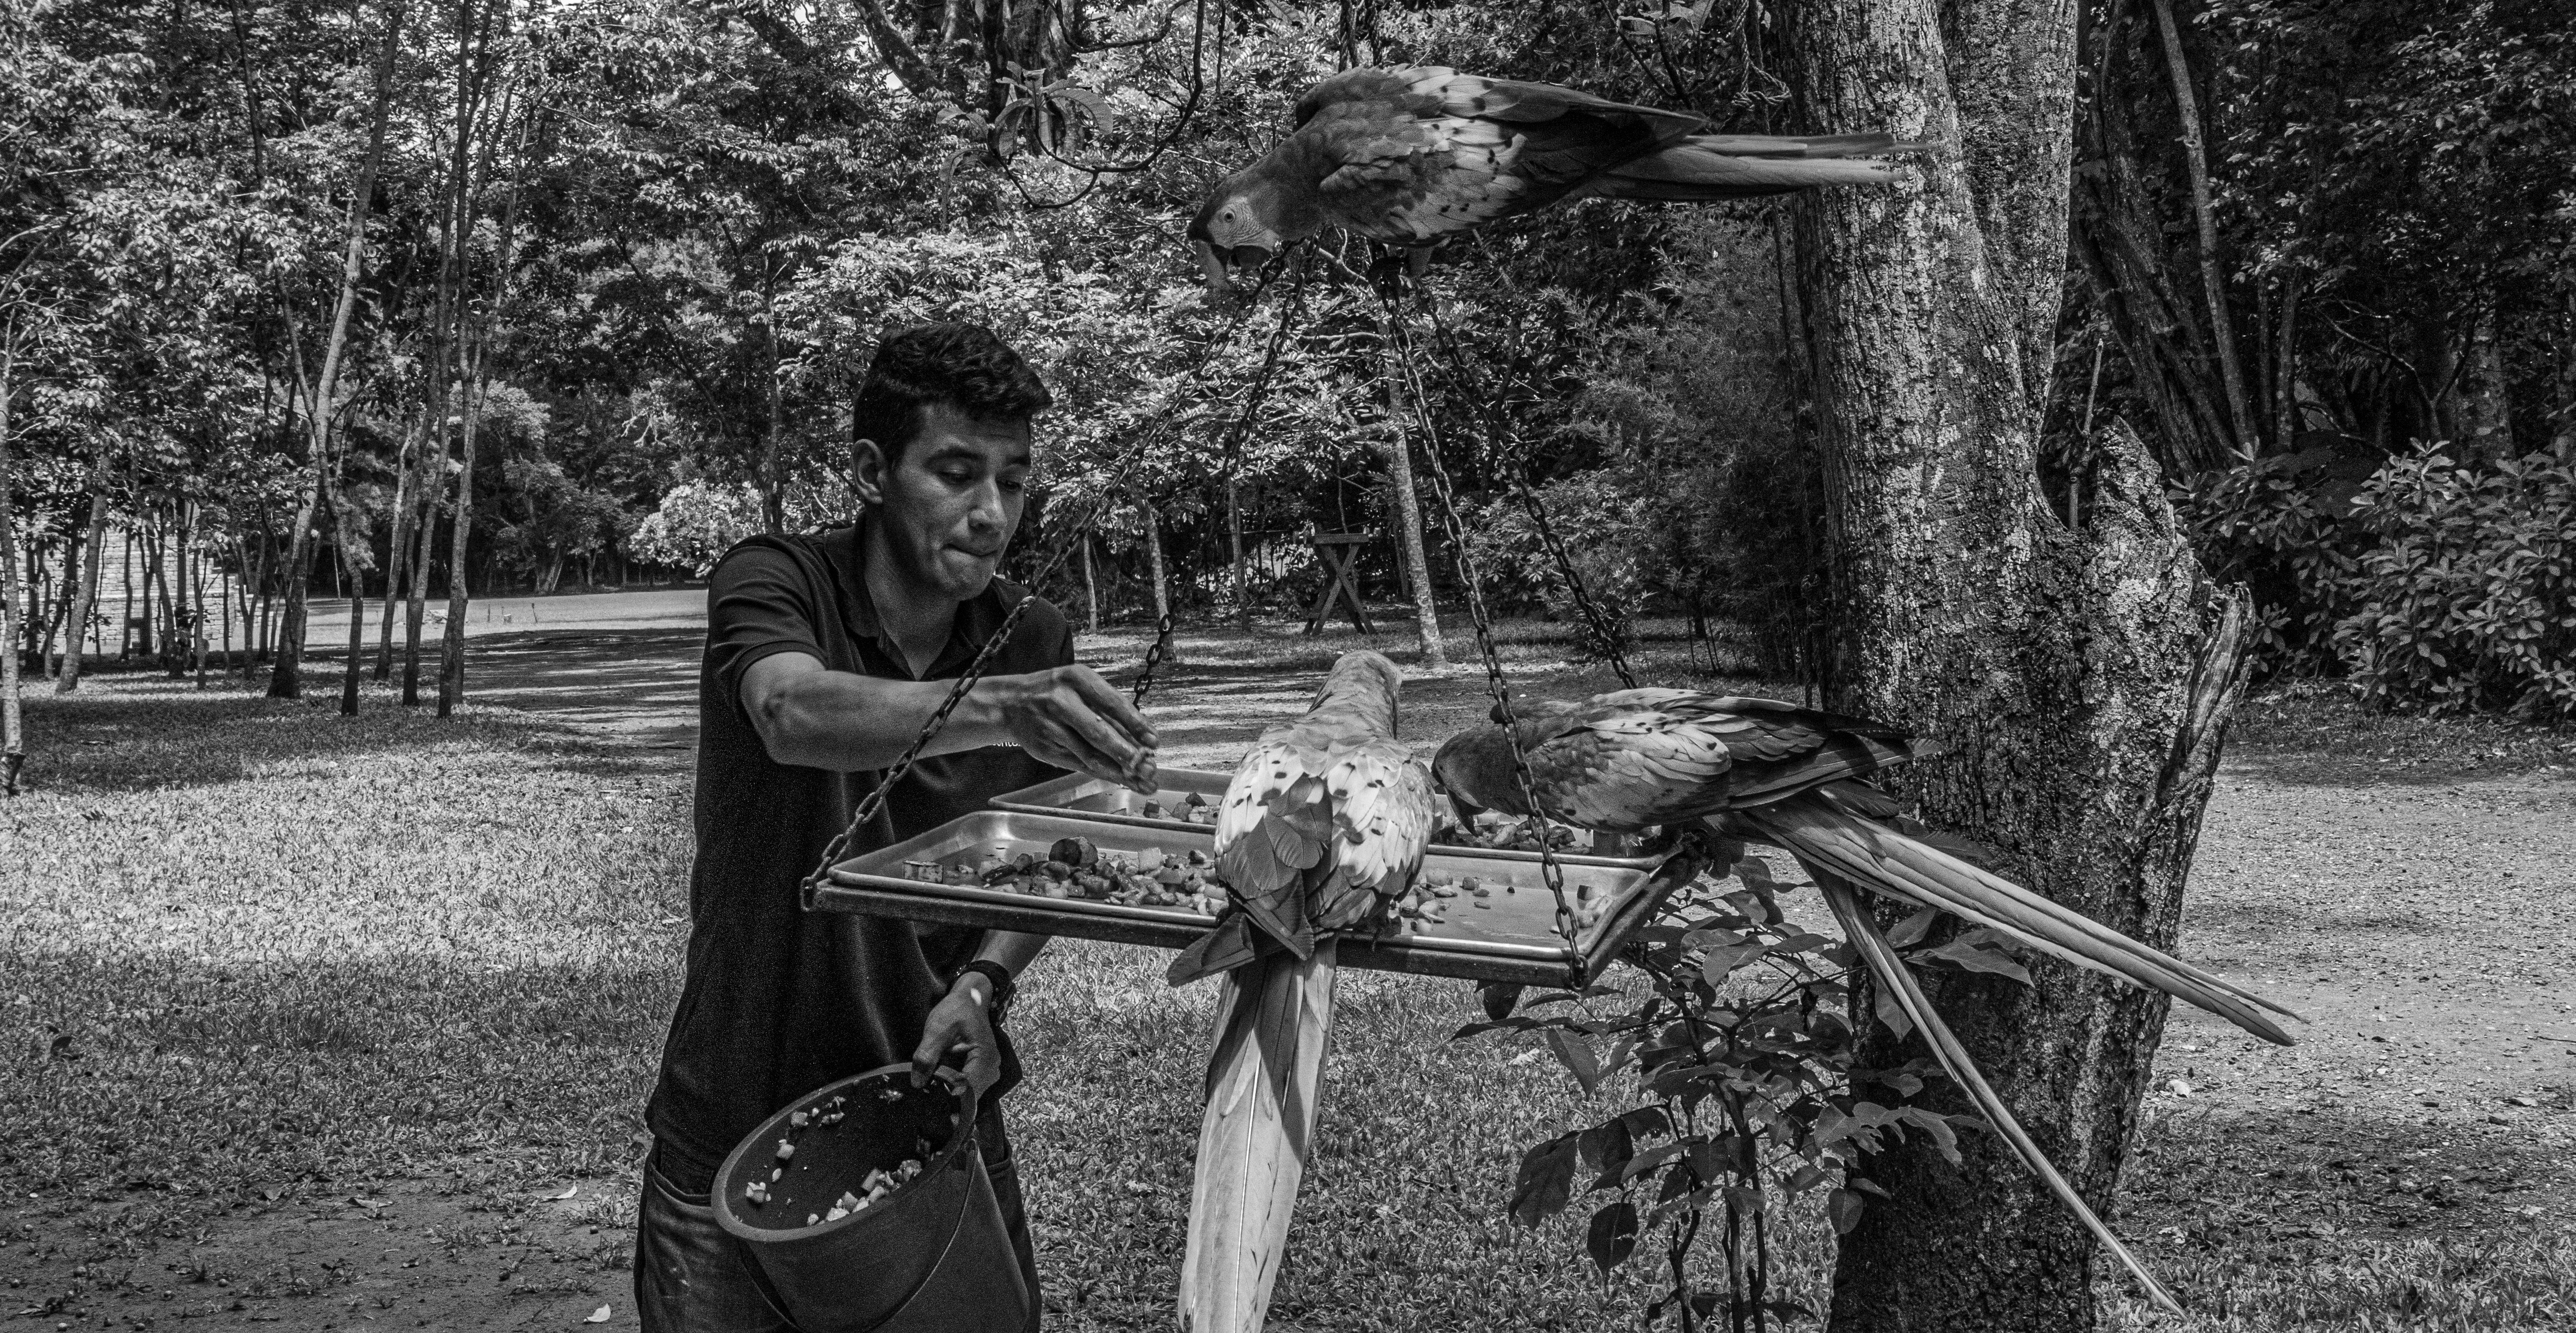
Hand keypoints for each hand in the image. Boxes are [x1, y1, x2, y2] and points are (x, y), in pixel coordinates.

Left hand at [911, 975, 1001, 1095]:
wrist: (969, 998)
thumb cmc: (956, 1010)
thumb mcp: (937, 1030)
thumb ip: (926, 1056)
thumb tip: (917, 1083)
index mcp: (984, 1056)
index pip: (967, 1089)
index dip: (948, 1098)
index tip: (930, 1102)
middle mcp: (991, 1067)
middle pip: (969, 1094)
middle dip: (948, 1098)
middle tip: (926, 1097)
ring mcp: (989, 1070)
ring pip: (969, 1093)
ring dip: (951, 1094)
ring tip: (931, 1090)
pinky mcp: (981, 1070)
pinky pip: (968, 1085)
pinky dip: (954, 1087)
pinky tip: (940, 1084)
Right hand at [986, 665, 1159, 791]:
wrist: (1011, 703)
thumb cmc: (1055, 692)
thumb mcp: (1080, 686)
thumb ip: (1108, 707)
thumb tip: (1142, 736)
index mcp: (1075, 679)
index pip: (1111, 703)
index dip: (1135, 724)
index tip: (1153, 741)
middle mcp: (1061, 702)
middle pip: (1099, 732)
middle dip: (1127, 753)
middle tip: (1150, 768)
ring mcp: (1051, 728)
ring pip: (1090, 754)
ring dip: (1119, 771)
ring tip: (1143, 781)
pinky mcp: (1046, 749)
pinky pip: (1080, 765)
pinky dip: (1103, 774)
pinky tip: (1122, 780)